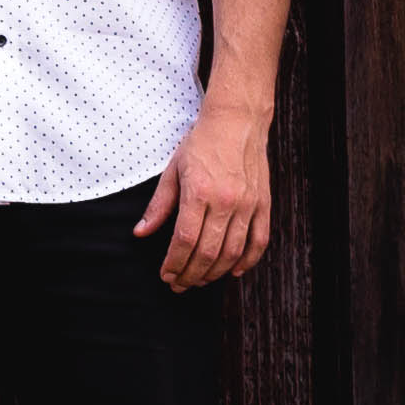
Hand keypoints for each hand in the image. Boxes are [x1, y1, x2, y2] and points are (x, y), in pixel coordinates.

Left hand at [135, 105, 271, 289]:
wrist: (237, 121)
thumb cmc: (201, 143)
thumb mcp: (173, 170)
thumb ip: (159, 205)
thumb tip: (140, 233)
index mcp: (199, 191)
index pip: (184, 240)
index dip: (174, 263)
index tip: (166, 275)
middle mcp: (225, 200)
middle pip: (208, 252)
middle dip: (191, 274)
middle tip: (180, 284)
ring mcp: (247, 203)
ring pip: (232, 252)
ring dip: (215, 273)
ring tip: (200, 280)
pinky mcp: (263, 204)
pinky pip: (259, 241)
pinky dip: (247, 260)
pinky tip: (234, 271)